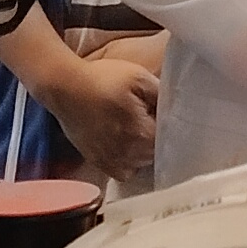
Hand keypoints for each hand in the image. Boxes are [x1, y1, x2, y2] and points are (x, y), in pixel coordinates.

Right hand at [39, 36, 162, 181]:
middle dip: (158, 138)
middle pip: (157, 154)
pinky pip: (124, 170)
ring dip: (143, 149)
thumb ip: (164, 96)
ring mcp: (112, 162)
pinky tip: (124, 141)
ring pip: (141, 163)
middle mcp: (128, 155)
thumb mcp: (140, 77)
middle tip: (149, 116)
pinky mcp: (99, 163)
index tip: (164, 114)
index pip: (172, 141)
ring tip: (133, 126)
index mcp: (142, 135)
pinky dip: (128, 160)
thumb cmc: (102, 79)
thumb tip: (181, 109)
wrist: (65, 86)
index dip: (173, 127)